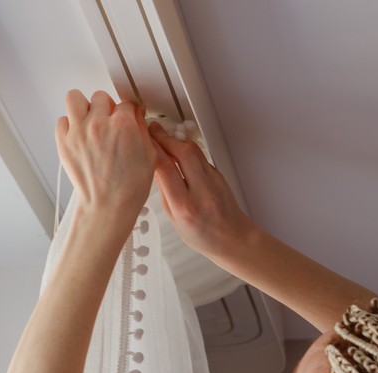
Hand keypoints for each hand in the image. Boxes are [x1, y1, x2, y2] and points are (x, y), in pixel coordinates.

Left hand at [55, 89, 155, 213]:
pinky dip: (69, 126)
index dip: (128, 112)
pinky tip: (79, 137)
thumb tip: (136, 114)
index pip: (126, 103)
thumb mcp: (150, 156)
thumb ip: (143, 129)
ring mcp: (79, 132)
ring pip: (75, 98)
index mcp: (123, 125)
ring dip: (83, 107)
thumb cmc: (129, 187)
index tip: (127, 119)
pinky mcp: (64, 142)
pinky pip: (62, 121)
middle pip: (101, 97)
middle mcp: (99, 124)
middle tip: (109, 122)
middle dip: (107, 108)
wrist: (108, 206)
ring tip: (89, 121)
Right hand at [148, 125, 258, 260]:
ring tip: (162, 135)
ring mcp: (214, 182)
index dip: (153, 150)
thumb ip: (164, 193)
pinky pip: (201, 157)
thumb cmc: (202, 236)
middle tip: (152, 129)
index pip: (166, 170)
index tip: (142, 139)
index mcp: (186, 208)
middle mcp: (202, 192)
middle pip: (183, 153)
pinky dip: (187, 150)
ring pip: (194, 151)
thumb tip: (153, 166)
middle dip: (165, 138)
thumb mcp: (175, 221)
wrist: (235, 239)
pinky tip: (177, 150)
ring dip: (176, 140)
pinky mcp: (220, 175)